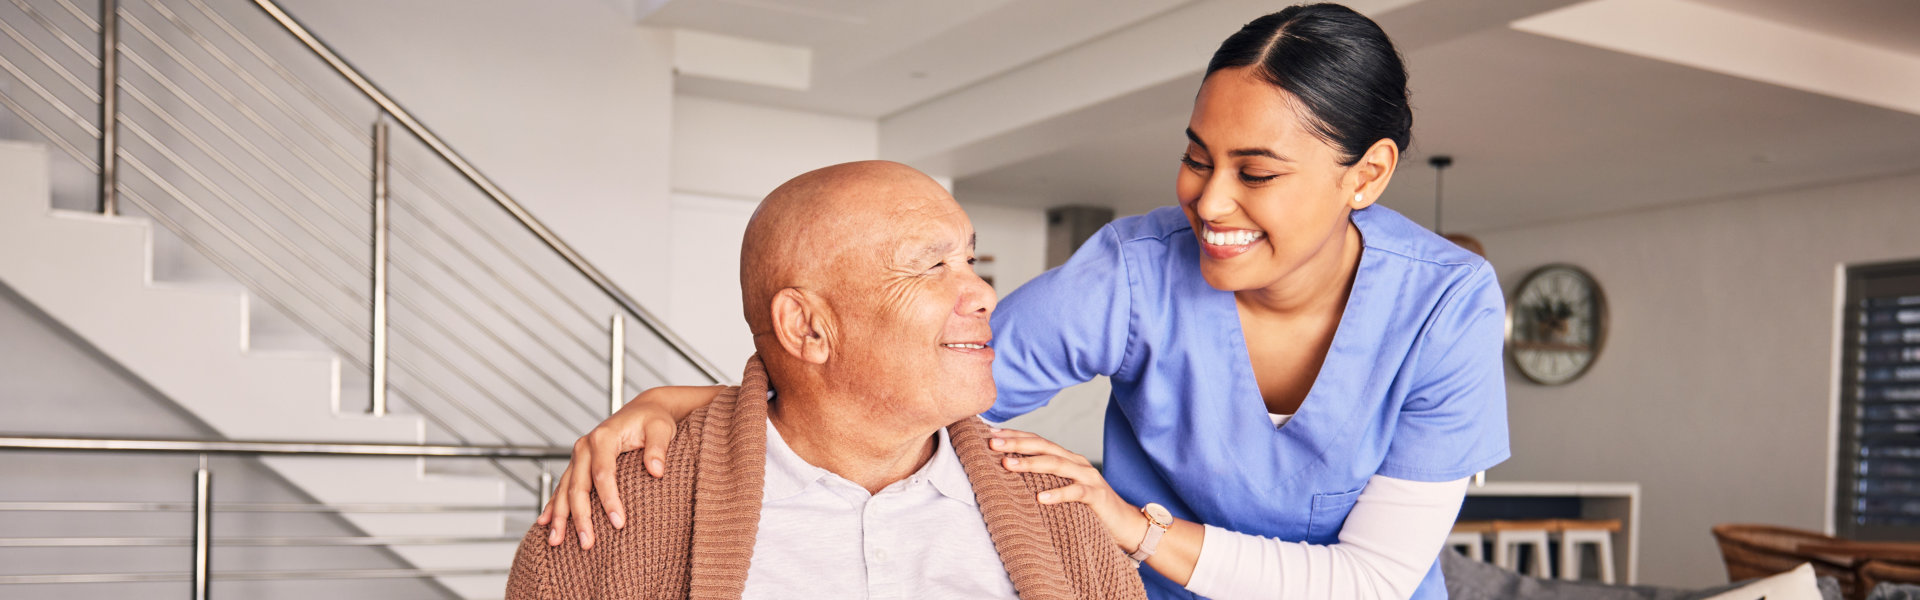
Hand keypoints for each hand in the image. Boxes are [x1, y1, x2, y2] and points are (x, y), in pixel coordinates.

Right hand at [533, 400, 676, 548]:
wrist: (644, 410)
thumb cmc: (654, 420)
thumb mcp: (661, 428)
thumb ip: (658, 448)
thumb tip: (656, 470)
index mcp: (603, 437)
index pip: (603, 474)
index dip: (609, 500)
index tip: (618, 523)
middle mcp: (585, 446)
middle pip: (578, 486)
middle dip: (581, 517)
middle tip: (587, 543)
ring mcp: (578, 456)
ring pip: (564, 490)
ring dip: (560, 517)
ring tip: (556, 542)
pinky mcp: (578, 464)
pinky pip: (562, 487)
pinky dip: (553, 506)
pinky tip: (545, 523)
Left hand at [989, 427, 1150, 552]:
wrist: (1126, 524)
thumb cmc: (1088, 507)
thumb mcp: (1063, 488)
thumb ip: (1044, 479)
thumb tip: (1010, 473)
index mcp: (1066, 458)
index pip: (1038, 441)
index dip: (1015, 436)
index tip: (990, 435)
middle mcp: (1076, 462)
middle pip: (1044, 447)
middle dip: (1017, 443)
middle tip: (992, 444)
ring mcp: (1088, 477)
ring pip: (1057, 464)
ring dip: (1031, 463)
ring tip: (1008, 465)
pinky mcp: (1096, 496)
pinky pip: (1075, 492)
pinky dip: (1058, 494)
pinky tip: (1041, 498)